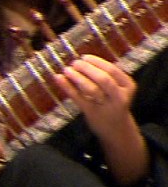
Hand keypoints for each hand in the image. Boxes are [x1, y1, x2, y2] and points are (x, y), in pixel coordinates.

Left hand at [53, 54, 146, 184]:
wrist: (117, 129)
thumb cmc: (113, 102)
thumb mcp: (118, 88)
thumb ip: (106, 75)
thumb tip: (83, 59)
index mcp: (128, 86)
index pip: (112, 70)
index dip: (97, 62)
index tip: (84, 57)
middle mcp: (119, 97)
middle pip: (103, 79)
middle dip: (87, 68)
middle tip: (75, 62)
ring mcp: (106, 106)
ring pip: (91, 89)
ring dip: (77, 77)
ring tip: (67, 70)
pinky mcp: (91, 112)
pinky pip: (77, 97)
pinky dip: (67, 86)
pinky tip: (58, 78)